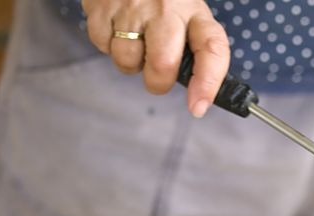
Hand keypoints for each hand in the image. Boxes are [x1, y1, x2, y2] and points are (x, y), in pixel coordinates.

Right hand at [82, 0, 229, 116]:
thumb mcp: (188, 15)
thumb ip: (194, 48)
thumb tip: (198, 95)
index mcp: (194, 12)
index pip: (212, 49)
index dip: (208, 83)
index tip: (198, 107)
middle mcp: (166, 8)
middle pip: (162, 65)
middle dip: (158, 83)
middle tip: (157, 77)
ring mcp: (132, 6)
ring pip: (127, 61)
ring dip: (130, 63)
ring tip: (135, 42)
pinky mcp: (101, 6)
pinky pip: (102, 45)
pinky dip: (108, 45)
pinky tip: (117, 28)